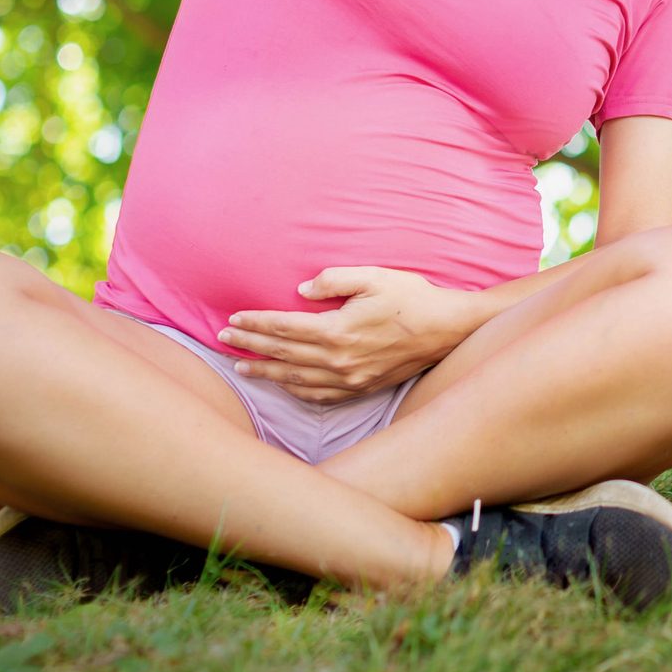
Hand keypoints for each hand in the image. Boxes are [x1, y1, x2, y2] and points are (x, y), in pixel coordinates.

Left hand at [220, 266, 469, 406]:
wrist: (447, 329)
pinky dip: (295, 390)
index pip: (283, 328)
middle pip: (283, 354)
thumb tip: (301, 290)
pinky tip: (283, 384)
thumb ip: (334, 280)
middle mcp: (339, 360)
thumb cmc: (412, 297)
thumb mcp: (375, 276)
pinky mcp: (362, 388)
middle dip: (250, 346)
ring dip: (266, 372)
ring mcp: (350, 378)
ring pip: (296, 379)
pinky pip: (319, 395)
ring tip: (242, 367)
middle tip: (223, 340)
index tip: (233, 320)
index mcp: (337, 330)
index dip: (255, 324)